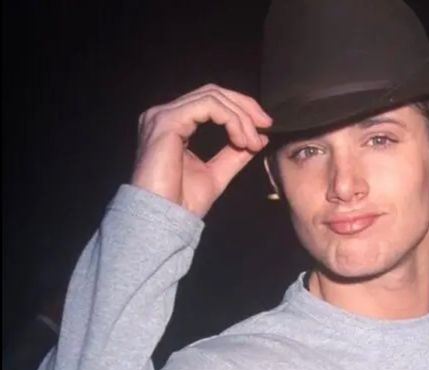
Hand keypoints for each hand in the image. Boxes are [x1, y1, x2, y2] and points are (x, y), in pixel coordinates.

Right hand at [131, 84, 271, 216]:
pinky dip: (231, 120)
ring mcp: (163, 115)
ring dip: (240, 118)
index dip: (240, 108)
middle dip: (244, 106)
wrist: (163, 219)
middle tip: (266, 125)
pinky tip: (241, 142)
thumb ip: (234, 155)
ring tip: (253, 142)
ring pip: (213, 97)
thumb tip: (259, 137)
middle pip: (213, 92)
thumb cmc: (182, 202)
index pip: (211, 100)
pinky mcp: (166, 121)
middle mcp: (165, 114)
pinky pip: (208, 106)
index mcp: (174, 124)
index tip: (264, 127)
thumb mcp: (217, 174)